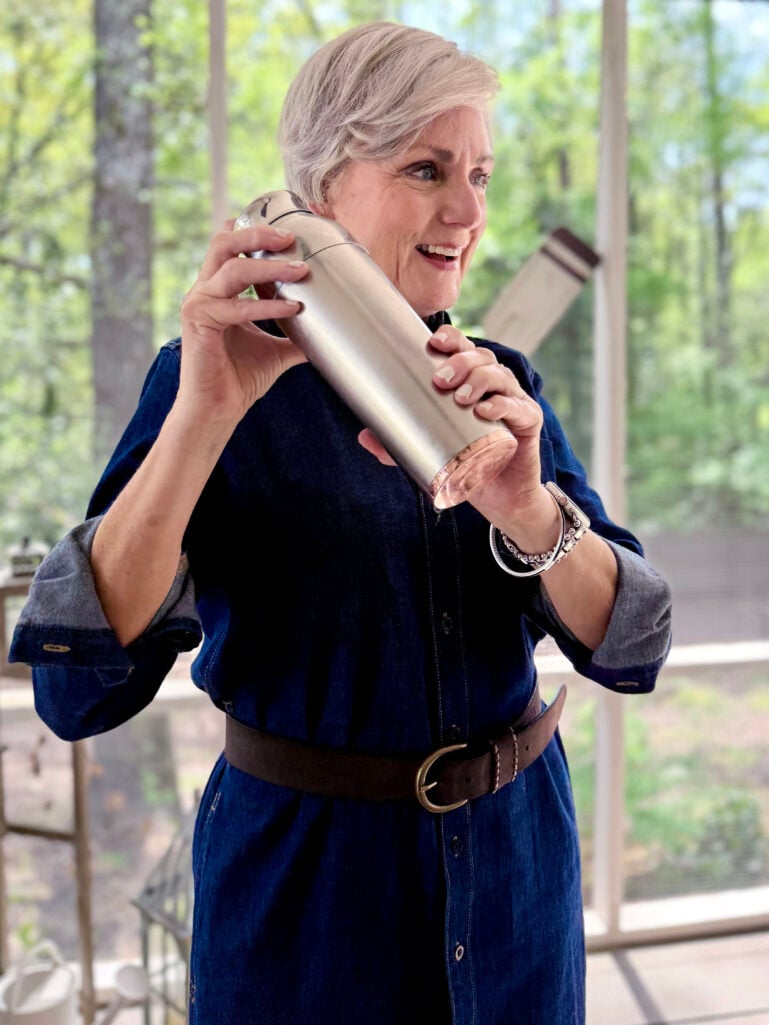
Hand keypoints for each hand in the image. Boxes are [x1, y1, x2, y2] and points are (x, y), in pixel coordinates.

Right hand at [177, 221, 310, 426]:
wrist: (220, 409)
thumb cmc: (240, 378)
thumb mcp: (276, 348)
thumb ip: (296, 333)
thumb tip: (330, 331)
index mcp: (218, 290)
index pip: (231, 247)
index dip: (254, 232)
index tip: (288, 230)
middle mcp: (205, 291)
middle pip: (224, 243)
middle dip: (258, 236)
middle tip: (290, 239)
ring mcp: (198, 304)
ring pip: (231, 269)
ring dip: (269, 268)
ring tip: (299, 270)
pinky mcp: (198, 322)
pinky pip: (235, 307)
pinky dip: (265, 306)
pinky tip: (291, 308)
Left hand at [359, 326, 557, 543]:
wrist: (500, 498)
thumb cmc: (467, 465)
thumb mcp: (427, 451)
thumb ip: (397, 444)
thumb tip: (363, 436)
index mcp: (472, 381)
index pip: (464, 348)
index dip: (451, 339)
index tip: (432, 343)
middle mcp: (495, 384)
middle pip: (482, 357)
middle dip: (460, 361)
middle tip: (440, 380)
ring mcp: (515, 400)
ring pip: (500, 376)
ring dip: (479, 380)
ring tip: (460, 397)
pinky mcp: (529, 422)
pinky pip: (518, 407)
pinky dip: (502, 405)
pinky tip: (485, 410)